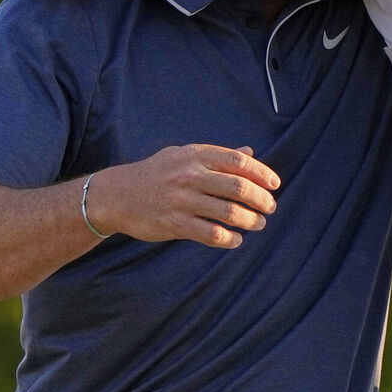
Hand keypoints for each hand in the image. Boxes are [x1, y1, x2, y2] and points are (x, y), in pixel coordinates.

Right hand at [84, 145, 280, 248]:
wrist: (117, 194)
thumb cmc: (156, 172)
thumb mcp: (184, 155)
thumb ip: (218, 156)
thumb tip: (250, 151)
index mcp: (196, 155)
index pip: (238, 161)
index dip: (262, 173)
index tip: (275, 184)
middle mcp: (190, 175)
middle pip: (238, 187)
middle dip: (261, 199)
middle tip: (270, 207)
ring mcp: (182, 200)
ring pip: (228, 213)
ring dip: (250, 221)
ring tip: (258, 224)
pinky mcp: (174, 224)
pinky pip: (211, 234)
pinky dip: (229, 239)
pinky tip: (236, 240)